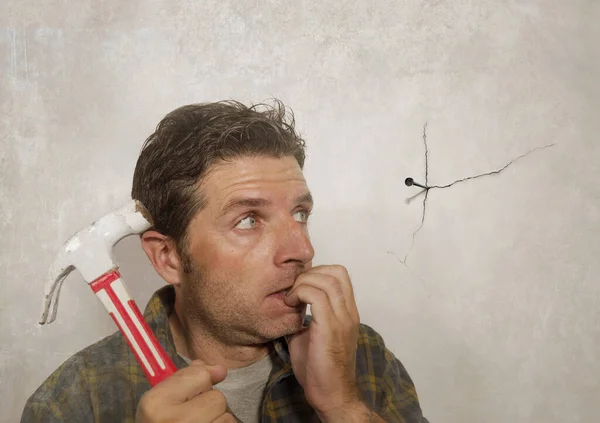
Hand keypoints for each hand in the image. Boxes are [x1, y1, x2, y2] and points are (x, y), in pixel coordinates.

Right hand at [136, 360, 235, 422]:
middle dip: (209, 407)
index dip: (198, 385)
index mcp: (156, 403)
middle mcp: (174, 421)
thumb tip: (220, 369)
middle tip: (191, 419)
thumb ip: (187, 379)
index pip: (201, 376)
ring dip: (217, 421)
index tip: (186, 398)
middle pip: (218, 398)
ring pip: (227, 417)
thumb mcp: (161, 401)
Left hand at [284, 265, 362, 420]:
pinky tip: (290, 304)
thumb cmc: (320, 369)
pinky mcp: (331, 327)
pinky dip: (300, 293)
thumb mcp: (313, 335)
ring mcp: (342, 319)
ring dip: (303, 282)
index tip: (300, 286)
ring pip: (326, 279)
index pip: (340, 275)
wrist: (331, 394)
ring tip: (290, 297)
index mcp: (348, 312)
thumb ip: (307, 317)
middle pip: (336, 271)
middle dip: (310, 273)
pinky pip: (317, 296)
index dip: (318, 272)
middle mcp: (349, 312)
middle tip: (293, 289)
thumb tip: (289, 305)